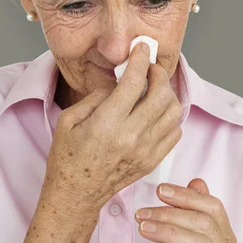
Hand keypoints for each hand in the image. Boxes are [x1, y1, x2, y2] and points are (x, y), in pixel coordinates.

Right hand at [43, 42, 182, 215]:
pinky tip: (156, 112)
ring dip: (167, 94)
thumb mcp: (69, 120)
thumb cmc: (67, 157)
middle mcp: (131, 137)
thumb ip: (96, 96)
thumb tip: (118, 80)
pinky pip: (175, 132)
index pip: (134, 82)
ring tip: (154, 88)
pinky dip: (170, 116)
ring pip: (173, 112)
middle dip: (158, 73)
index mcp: (107, 124)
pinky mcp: (153, 161)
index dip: (140, 59)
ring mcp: (146, 151)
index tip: (141, 48)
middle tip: (149, 68)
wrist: (76, 194)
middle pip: (161, 94)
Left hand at [135, 178, 237, 242]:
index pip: (212, 207)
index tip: (159, 190)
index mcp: (224, 237)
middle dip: (170, 213)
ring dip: (169, 233)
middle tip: (141, 213)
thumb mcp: (185, 241)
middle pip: (205, 224)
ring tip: (143, 230)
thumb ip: (191, 214)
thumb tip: (197, 181)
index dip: (186, 196)